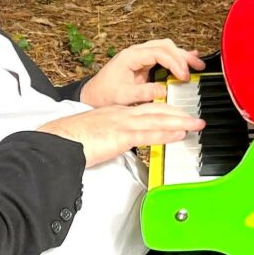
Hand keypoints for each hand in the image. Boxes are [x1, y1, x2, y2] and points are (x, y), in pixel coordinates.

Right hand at [38, 101, 203, 169]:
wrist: (57, 140)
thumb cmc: (69, 140)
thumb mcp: (94, 134)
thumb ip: (108, 138)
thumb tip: (116, 145)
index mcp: (114, 113)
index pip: (145, 109)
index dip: (165, 110)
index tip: (178, 114)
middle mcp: (121, 114)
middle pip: (156, 110)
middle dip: (179, 114)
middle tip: (196, 118)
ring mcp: (122, 124)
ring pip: (157, 119)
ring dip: (180, 122)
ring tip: (196, 125)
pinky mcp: (120, 136)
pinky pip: (148, 134)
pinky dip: (166, 133)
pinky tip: (179, 134)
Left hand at [79, 38, 205, 107]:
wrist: (93, 95)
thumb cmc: (104, 94)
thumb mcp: (123, 96)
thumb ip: (143, 93)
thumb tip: (164, 90)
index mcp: (131, 57)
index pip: (159, 52)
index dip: (175, 63)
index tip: (183, 76)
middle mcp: (136, 53)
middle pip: (165, 46)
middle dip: (183, 56)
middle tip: (195, 69)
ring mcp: (140, 57)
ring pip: (166, 48)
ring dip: (182, 55)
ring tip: (197, 64)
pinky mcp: (144, 63)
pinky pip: (163, 55)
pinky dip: (177, 57)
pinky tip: (190, 58)